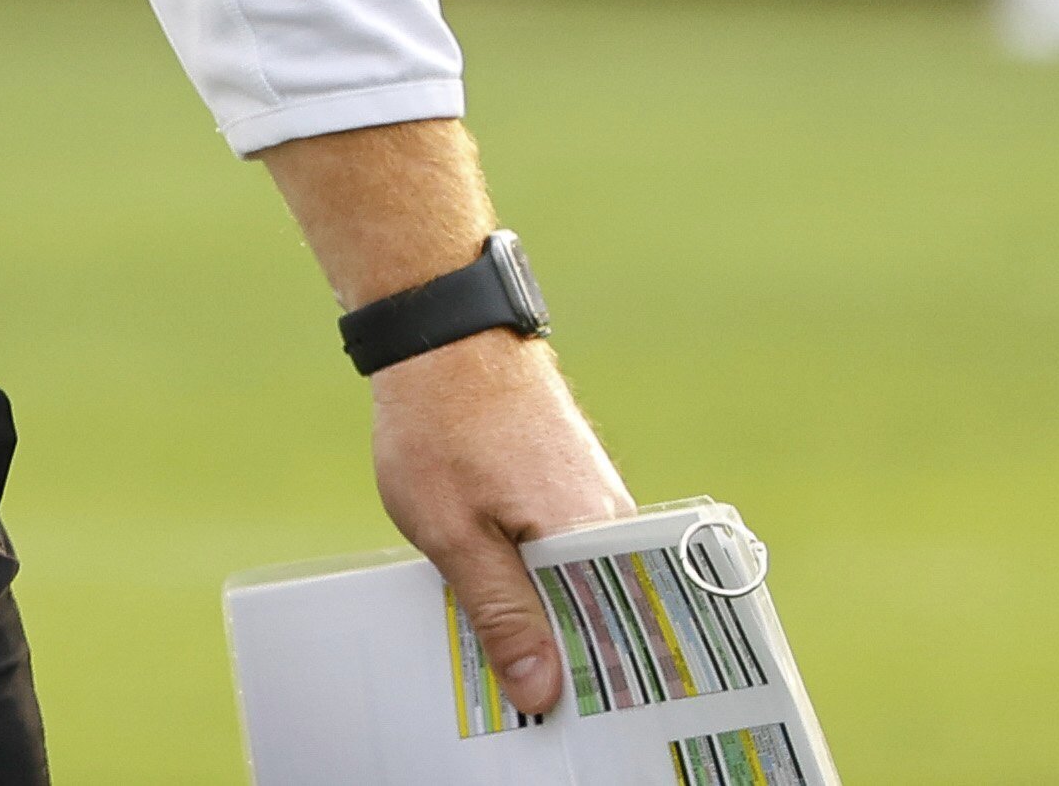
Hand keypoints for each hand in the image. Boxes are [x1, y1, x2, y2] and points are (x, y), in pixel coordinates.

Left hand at [372, 331, 630, 719]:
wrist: (443, 336)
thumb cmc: (441, 426)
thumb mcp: (455, 534)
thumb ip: (502, 614)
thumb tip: (543, 689)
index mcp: (592, 533)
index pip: (617, 639)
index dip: (589, 687)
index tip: (558, 722)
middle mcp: (612, 519)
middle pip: (605, 619)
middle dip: (570, 664)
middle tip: (526, 705)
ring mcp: (596, 501)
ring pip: (585, 590)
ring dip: (552, 625)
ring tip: (510, 666)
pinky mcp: (574, 489)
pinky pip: (571, 558)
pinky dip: (543, 586)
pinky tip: (507, 608)